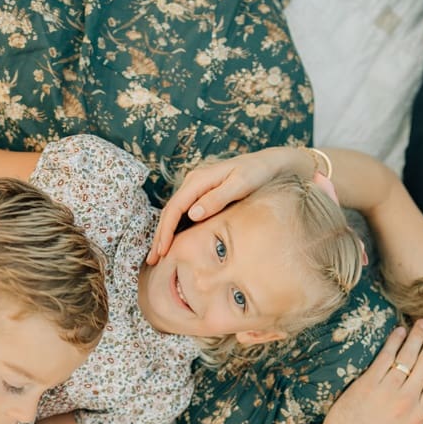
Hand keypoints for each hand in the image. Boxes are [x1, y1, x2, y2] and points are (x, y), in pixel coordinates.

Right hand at [149, 147, 309, 264]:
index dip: (166, 231)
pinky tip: (175, 241)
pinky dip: (177, 228)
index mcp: (199, 180)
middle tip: (151, 260)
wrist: (271, 164)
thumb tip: (193, 213)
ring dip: (165, 233)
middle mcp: (194, 182)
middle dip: (160, 236)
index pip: (175, 208)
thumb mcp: (241, 184)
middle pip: (170, 211)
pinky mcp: (204, 193)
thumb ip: (218, 198)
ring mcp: (198, 187)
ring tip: (158, 255)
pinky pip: (185, 212)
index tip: (162, 250)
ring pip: (175, 213)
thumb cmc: (258, 173)